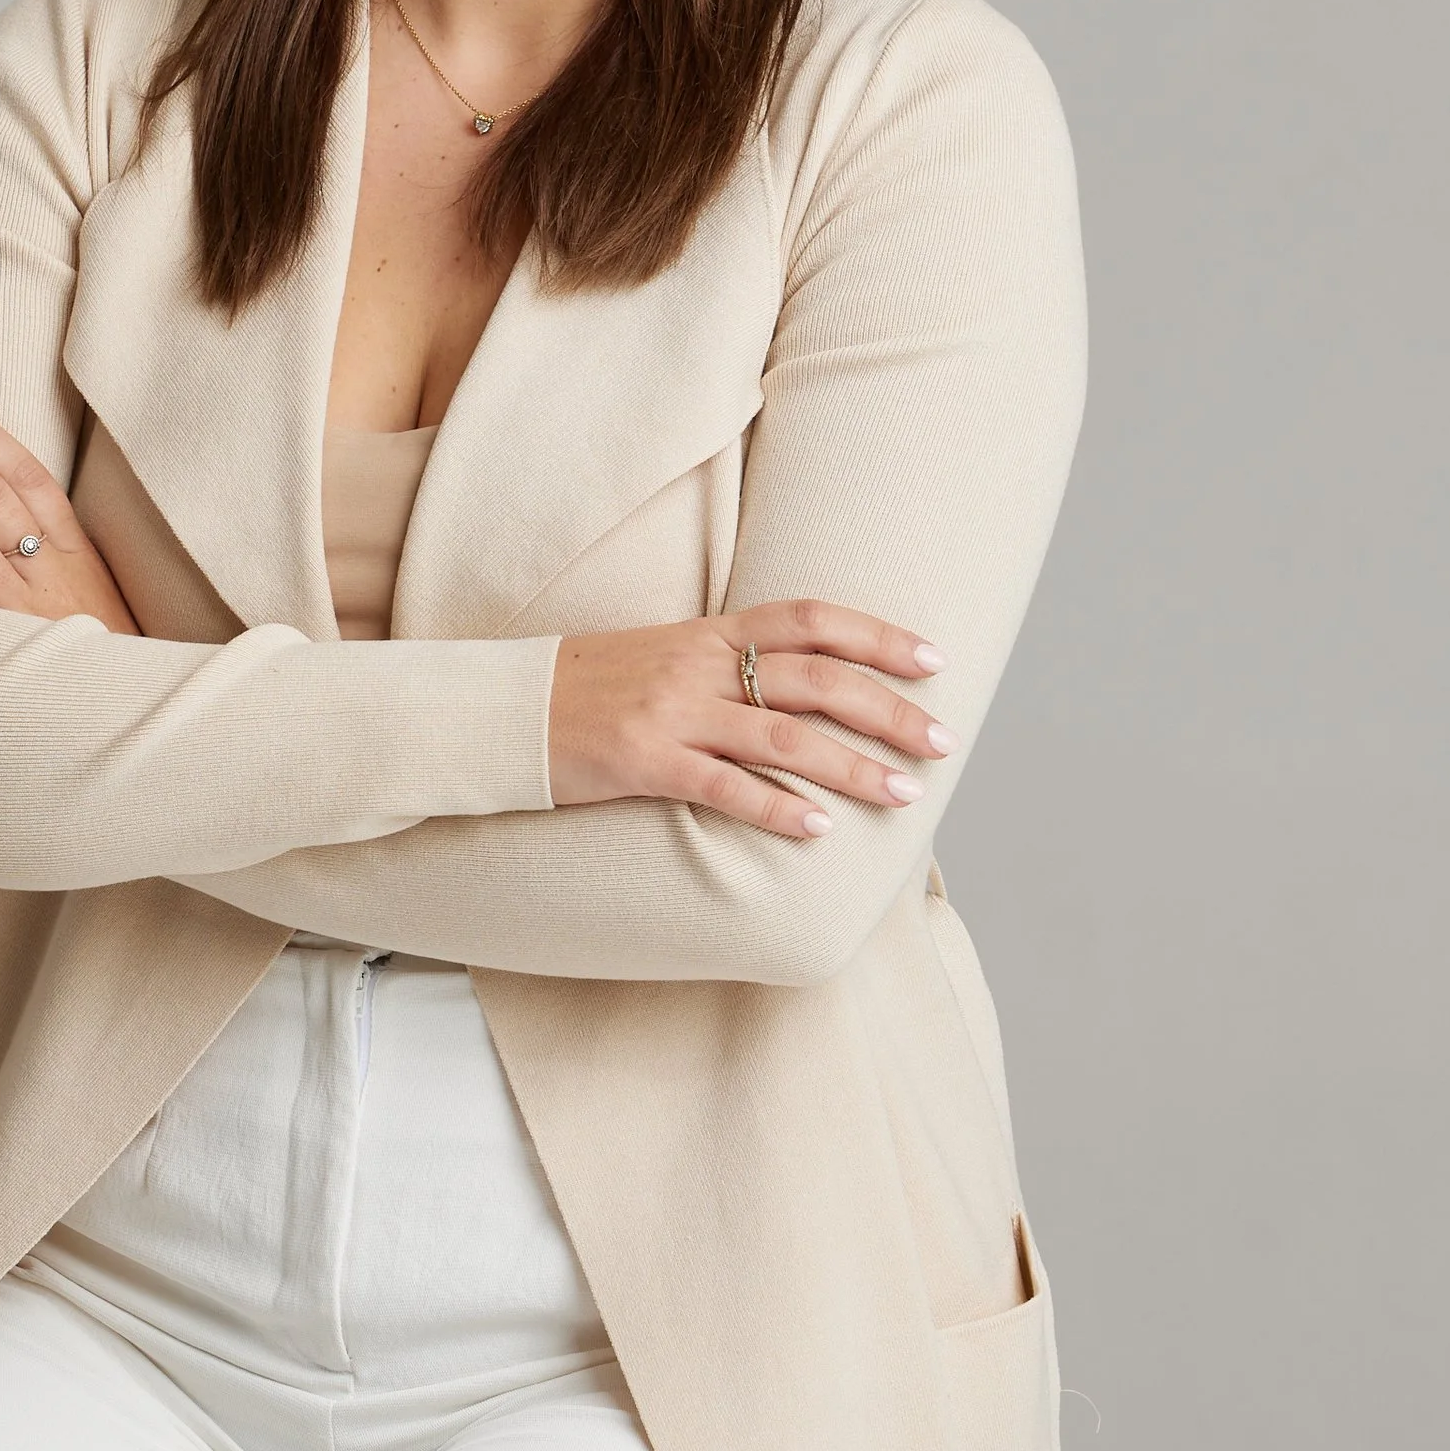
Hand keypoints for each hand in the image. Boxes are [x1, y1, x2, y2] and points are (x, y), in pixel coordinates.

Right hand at [548, 603, 952, 837]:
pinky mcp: (642, 762)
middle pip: (816, 678)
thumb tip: (808, 689)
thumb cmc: (594, 689)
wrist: (506, 711)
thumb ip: (733, 665)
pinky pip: (722, 787)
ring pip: (783, 737)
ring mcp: (672, 714)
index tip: (935, 659)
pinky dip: (776, 809)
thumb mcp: (669, 658)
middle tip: (943, 740)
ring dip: (853, 767)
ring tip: (904, 794)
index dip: (879, 636)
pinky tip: (818, 831)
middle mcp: (700, 666)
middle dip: (890, 709)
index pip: (812, 619)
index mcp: (710, 633)